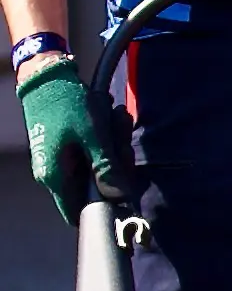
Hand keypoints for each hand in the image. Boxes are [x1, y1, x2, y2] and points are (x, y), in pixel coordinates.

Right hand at [19, 60, 118, 224]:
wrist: (48, 77)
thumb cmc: (67, 104)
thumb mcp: (93, 135)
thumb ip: (106, 167)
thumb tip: (119, 196)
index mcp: (55, 176)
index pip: (78, 213)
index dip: (104, 210)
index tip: (124, 194)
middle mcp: (54, 174)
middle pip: (95, 189)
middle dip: (116, 167)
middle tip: (123, 144)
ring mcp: (60, 162)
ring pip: (98, 169)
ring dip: (114, 148)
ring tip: (117, 120)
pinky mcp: (67, 150)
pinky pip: (93, 154)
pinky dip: (106, 140)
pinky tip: (112, 119)